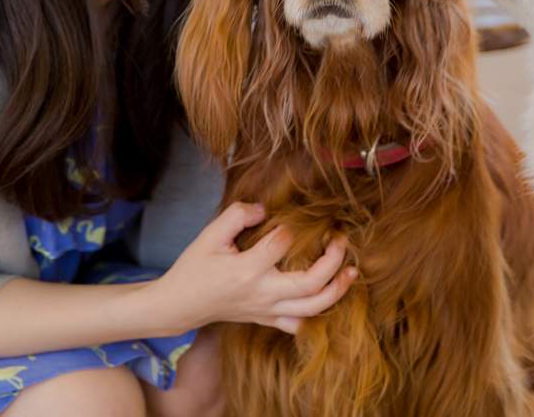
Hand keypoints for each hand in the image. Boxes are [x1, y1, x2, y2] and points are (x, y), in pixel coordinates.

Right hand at [152, 201, 356, 335]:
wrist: (180, 304)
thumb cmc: (194, 267)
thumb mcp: (209, 235)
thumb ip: (237, 215)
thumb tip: (264, 209)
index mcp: (246, 271)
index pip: (281, 244)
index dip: (289, 228)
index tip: (288, 221)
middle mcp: (262, 294)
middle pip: (310, 284)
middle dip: (333, 262)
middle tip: (340, 240)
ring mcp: (266, 311)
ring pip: (312, 308)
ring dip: (337, 290)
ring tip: (352, 271)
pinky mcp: (266, 320)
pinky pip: (298, 324)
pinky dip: (317, 314)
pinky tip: (328, 297)